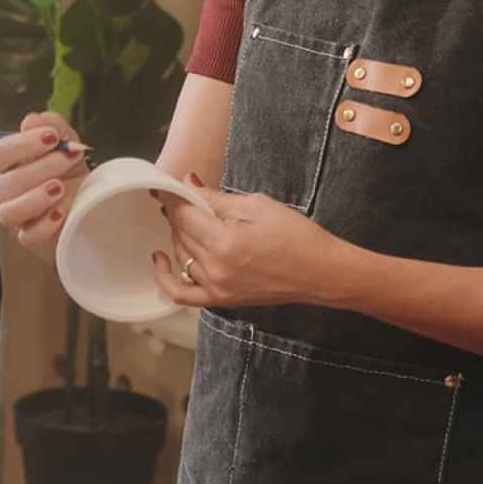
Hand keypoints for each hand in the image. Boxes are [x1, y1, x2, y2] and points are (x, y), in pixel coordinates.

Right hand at [0, 112, 85, 250]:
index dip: (22, 144)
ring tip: (60, 187)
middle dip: (38, 169)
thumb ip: (49, 124)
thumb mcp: (64, 138)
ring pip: (8, 213)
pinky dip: (45, 225)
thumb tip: (32, 121)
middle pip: (3, 185)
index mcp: (2, 163)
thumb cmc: (67, 165)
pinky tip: (61, 211)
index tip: (51, 137)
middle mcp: (1, 189)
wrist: (87, 193)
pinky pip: (27, 236)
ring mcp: (14, 215)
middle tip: (66, 158)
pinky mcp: (29, 236)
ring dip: (36, 198)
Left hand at [150, 175, 363, 309]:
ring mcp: (217, 287)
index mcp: (224, 241)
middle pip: (179, 233)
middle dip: (177, 212)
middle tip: (182, 198)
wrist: (322, 273)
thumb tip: (188, 183)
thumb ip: (217, 198)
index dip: (172, 196)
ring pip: (180, 255)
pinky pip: (181, 294)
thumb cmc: (297, 236)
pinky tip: (160, 259)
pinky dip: (165, 277)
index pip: (183, 213)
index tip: (164, 185)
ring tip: (187, 220)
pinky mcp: (222, 299)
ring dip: (178, 236)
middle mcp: (215, 268)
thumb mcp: (258, 206)